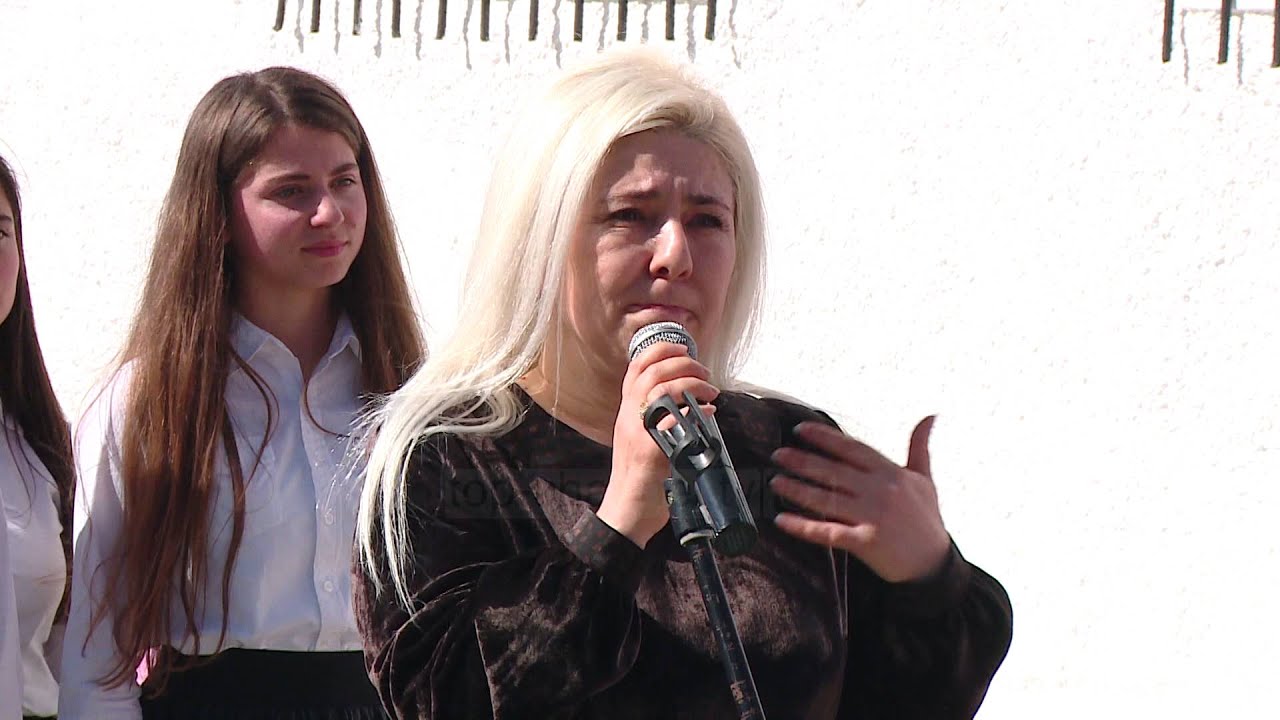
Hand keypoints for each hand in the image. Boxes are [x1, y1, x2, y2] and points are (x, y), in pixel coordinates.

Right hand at [597, 342, 718, 547]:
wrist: (626, 510)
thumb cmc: (638, 476)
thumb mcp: (640, 438)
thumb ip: (657, 417)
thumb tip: (691, 402)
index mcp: (627, 410)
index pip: (637, 366)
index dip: (661, 349)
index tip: (683, 348)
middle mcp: (629, 416)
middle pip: (652, 372)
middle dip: (683, 364)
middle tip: (704, 372)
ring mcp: (638, 432)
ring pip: (661, 390)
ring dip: (692, 384)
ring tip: (711, 391)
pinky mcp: (651, 452)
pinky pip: (672, 421)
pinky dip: (694, 412)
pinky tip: (708, 413)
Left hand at [769, 416, 950, 582]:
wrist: (934, 565)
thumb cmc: (926, 519)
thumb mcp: (925, 479)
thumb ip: (919, 447)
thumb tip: (930, 416)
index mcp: (892, 473)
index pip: (853, 449)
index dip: (825, 438)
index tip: (800, 429)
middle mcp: (882, 491)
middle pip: (834, 471)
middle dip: (803, 461)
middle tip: (777, 454)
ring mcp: (873, 516)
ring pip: (827, 499)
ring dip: (797, 489)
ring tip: (775, 482)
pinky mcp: (865, 542)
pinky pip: (827, 532)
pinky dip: (803, 526)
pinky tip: (782, 520)